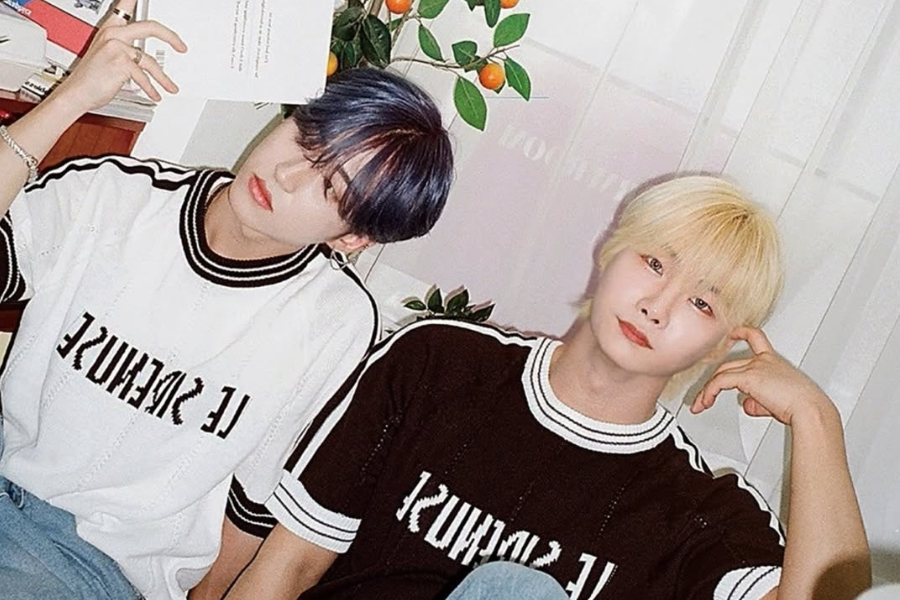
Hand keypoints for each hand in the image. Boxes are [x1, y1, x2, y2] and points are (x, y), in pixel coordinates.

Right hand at [53, 0, 186, 113]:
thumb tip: (145, 56)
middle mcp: (113, 33)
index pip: (126, 4)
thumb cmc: (91, 77)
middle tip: (182, 46)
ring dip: (163, 78)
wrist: (77, 92)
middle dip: (171, 37)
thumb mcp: (107, 55)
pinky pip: (144, 76)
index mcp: (110, 28)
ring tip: (170, 87)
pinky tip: (156, 95)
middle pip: (151, 27)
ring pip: (150, 60)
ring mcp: (116, 47)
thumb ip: (126, 49)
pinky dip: (152, 88)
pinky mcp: (120, 62)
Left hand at [690, 326, 833, 426]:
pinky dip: (709, 393)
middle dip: (714, 381)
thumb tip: (747, 404)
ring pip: (721, 374)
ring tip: (700, 405)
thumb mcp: (777, 401)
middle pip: (729, 364)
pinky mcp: (748, 377)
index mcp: (774, 361)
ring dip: (707, 391)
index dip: (742, 332)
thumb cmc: (802, 407)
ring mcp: (756, 367)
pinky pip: (720, 382)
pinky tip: (706, 403)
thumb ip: (758, 400)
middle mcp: (764, 360)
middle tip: (704, 397)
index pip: (756, 338)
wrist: (810, 409)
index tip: (732, 332)